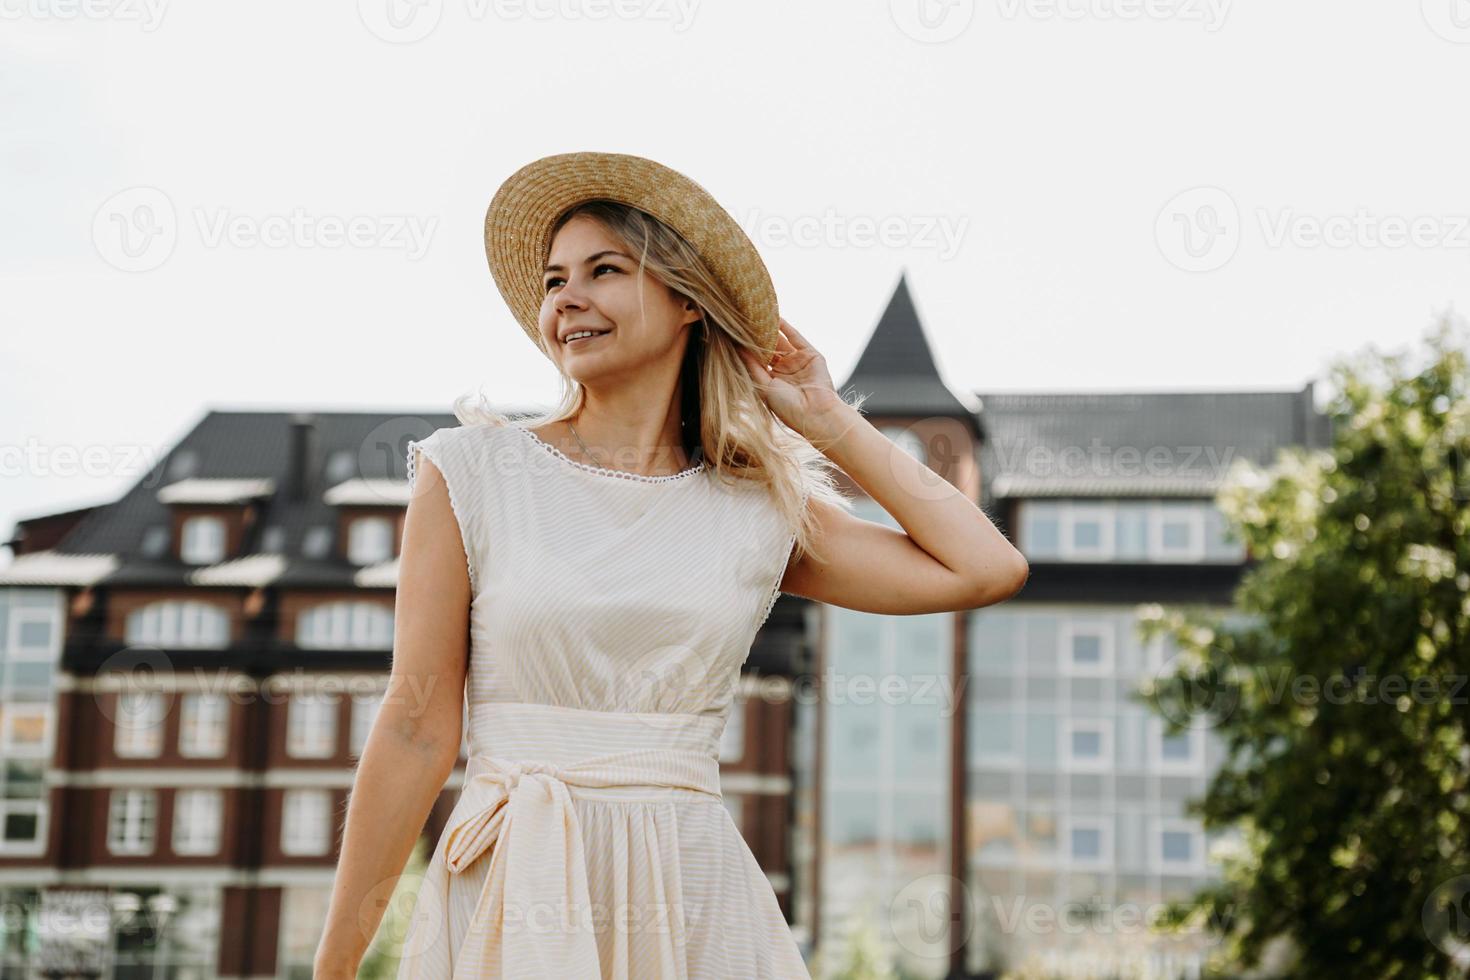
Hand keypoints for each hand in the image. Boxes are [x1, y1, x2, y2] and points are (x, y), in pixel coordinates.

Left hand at [738, 317, 843, 437]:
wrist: (815, 413)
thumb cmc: (787, 407)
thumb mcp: (764, 386)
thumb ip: (752, 366)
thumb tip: (738, 347)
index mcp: (773, 382)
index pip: (758, 361)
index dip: (747, 350)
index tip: (733, 337)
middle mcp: (785, 371)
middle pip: (769, 349)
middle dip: (758, 338)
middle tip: (743, 323)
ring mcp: (798, 362)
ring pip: (782, 342)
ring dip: (770, 330)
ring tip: (757, 317)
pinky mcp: (811, 355)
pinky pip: (796, 338)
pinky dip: (786, 327)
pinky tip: (775, 317)